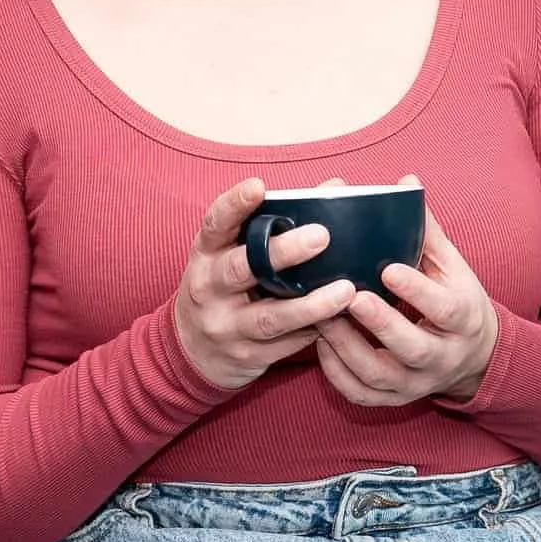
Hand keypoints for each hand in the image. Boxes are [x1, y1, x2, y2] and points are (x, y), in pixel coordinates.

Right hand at [171, 178, 358, 391]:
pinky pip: (285, 344)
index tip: (258, 186)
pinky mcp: (247, 355)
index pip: (215, 224)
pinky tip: (340, 320)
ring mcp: (226, 325)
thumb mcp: (233, 252)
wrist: (194, 350)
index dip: (234, 204)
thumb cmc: (226, 286)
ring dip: (311, 304)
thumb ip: (275, 223)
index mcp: (206, 254)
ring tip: (346, 290)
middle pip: (242, 268)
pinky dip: (314, 331)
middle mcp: (209, 288)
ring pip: (270, 316)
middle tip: (322, 236)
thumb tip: (334, 188)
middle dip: (282, 252)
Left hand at [313, 181, 500, 407]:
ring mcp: (418, 383)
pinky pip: (363, 395)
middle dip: (381, 325)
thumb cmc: (455, 299)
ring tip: (322, 320)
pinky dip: (338, 374)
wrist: (474, 355)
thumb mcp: (451, 266)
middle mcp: (443, 356)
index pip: (445, 309)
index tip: (389, 269)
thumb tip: (406, 183)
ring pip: (382, 376)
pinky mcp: (395, 399)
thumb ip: (426, 230)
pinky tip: (320, 347)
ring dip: (349, 350)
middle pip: (414, 349)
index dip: (418, 291)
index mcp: (463, 318)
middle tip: (349, 298)